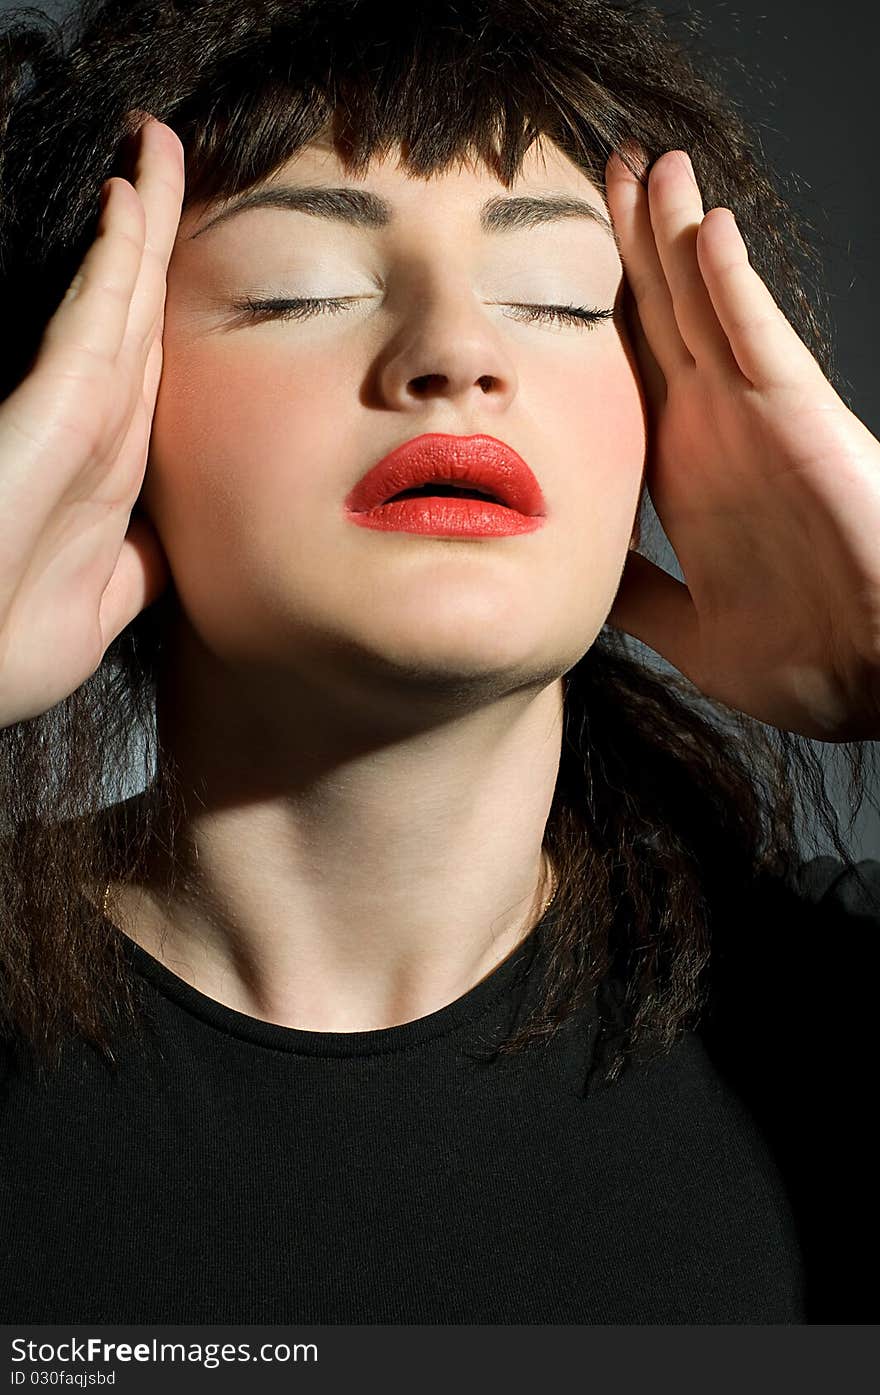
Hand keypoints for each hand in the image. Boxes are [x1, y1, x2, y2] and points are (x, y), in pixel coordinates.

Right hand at [0, 115, 183, 727]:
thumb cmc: (6, 649)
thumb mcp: (102, 606)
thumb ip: (144, 563)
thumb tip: (181, 538)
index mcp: (108, 467)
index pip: (150, 364)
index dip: (166, 298)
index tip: (189, 244)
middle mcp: (88, 430)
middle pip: (138, 316)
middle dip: (156, 235)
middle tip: (170, 153)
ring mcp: (63, 418)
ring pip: (120, 304)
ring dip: (143, 224)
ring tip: (160, 146)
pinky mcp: (44, 417)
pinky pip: (93, 326)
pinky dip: (114, 264)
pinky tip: (132, 203)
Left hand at [603, 145, 879, 740]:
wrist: (876, 684)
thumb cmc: (805, 664)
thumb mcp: (688, 631)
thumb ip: (635, 597)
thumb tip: (580, 580)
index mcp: (686, 471)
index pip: (629, 373)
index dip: (594, 316)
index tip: (548, 268)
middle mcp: (718, 431)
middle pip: (663, 317)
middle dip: (629, 247)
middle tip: (594, 174)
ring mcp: (759, 420)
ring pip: (708, 306)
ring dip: (673, 234)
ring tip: (639, 166)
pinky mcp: (802, 423)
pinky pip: (760, 339)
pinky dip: (731, 284)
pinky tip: (702, 229)